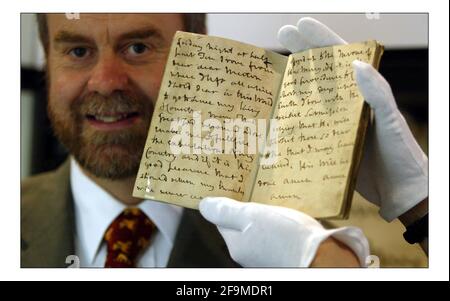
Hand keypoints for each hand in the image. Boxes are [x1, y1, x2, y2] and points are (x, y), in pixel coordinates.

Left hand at [199, 197, 368, 266]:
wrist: (321, 257)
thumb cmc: (284, 236)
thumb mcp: (251, 216)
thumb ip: (226, 211)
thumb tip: (203, 205)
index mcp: (235, 244)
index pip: (222, 219)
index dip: (225, 201)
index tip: (230, 185)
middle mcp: (247, 253)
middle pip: (239, 224)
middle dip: (243, 207)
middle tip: (251, 187)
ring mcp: (264, 255)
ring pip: (256, 229)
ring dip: (260, 214)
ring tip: (268, 197)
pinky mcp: (282, 253)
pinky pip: (272, 234)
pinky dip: (275, 223)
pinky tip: (283, 214)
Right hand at [278, 17, 427, 221]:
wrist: (400, 191)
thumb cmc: (401, 154)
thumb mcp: (391, 122)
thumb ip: (377, 93)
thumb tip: (355, 63)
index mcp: (363, 93)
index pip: (341, 59)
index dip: (320, 40)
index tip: (299, 26)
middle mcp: (347, 104)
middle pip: (321, 73)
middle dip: (302, 52)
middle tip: (281, 36)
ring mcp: (336, 123)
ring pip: (310, 98)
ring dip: (293, 84)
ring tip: (273, 71)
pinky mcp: (328, 142)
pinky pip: (307, 126)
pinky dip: (292, 118)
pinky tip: (276, 116)